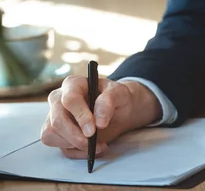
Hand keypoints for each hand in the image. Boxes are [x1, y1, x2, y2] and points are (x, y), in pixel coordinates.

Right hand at [41, 76, 161, 158]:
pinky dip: (77, 152)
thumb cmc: (116, 97)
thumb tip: (99, 121)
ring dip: (74, 145)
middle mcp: (59, 100)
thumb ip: (108, 101)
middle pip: (57, 120)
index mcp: (73, 84)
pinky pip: (61, 148)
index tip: (92, 130)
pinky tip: (92, 148)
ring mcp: (55, 117)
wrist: (119, 110)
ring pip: (51, 135)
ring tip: (95, 144)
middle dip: (74, 136)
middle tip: (92, 143)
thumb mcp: (119, 93)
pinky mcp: (58, 135)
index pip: (70, 99)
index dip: (80, 115)